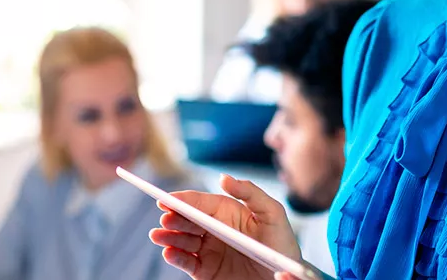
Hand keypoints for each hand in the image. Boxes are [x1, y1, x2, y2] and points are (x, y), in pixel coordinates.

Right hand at [149, 174, 303, 279]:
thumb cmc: (281, 243)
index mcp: (227, 212)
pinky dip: (175, 257)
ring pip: (182, 240)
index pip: (200, 203)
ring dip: (168, 236)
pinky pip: (186, 263)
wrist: (287, 276)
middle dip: (173, 217)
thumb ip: (250, 192)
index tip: (167, 198)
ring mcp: (208, 250)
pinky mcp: (206, 270)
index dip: (183, 199)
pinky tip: (168, 252)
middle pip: (187, 220)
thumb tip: (223, 177)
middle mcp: (214, 229)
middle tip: (164, 218)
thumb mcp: (273, 213)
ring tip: (158, 235)